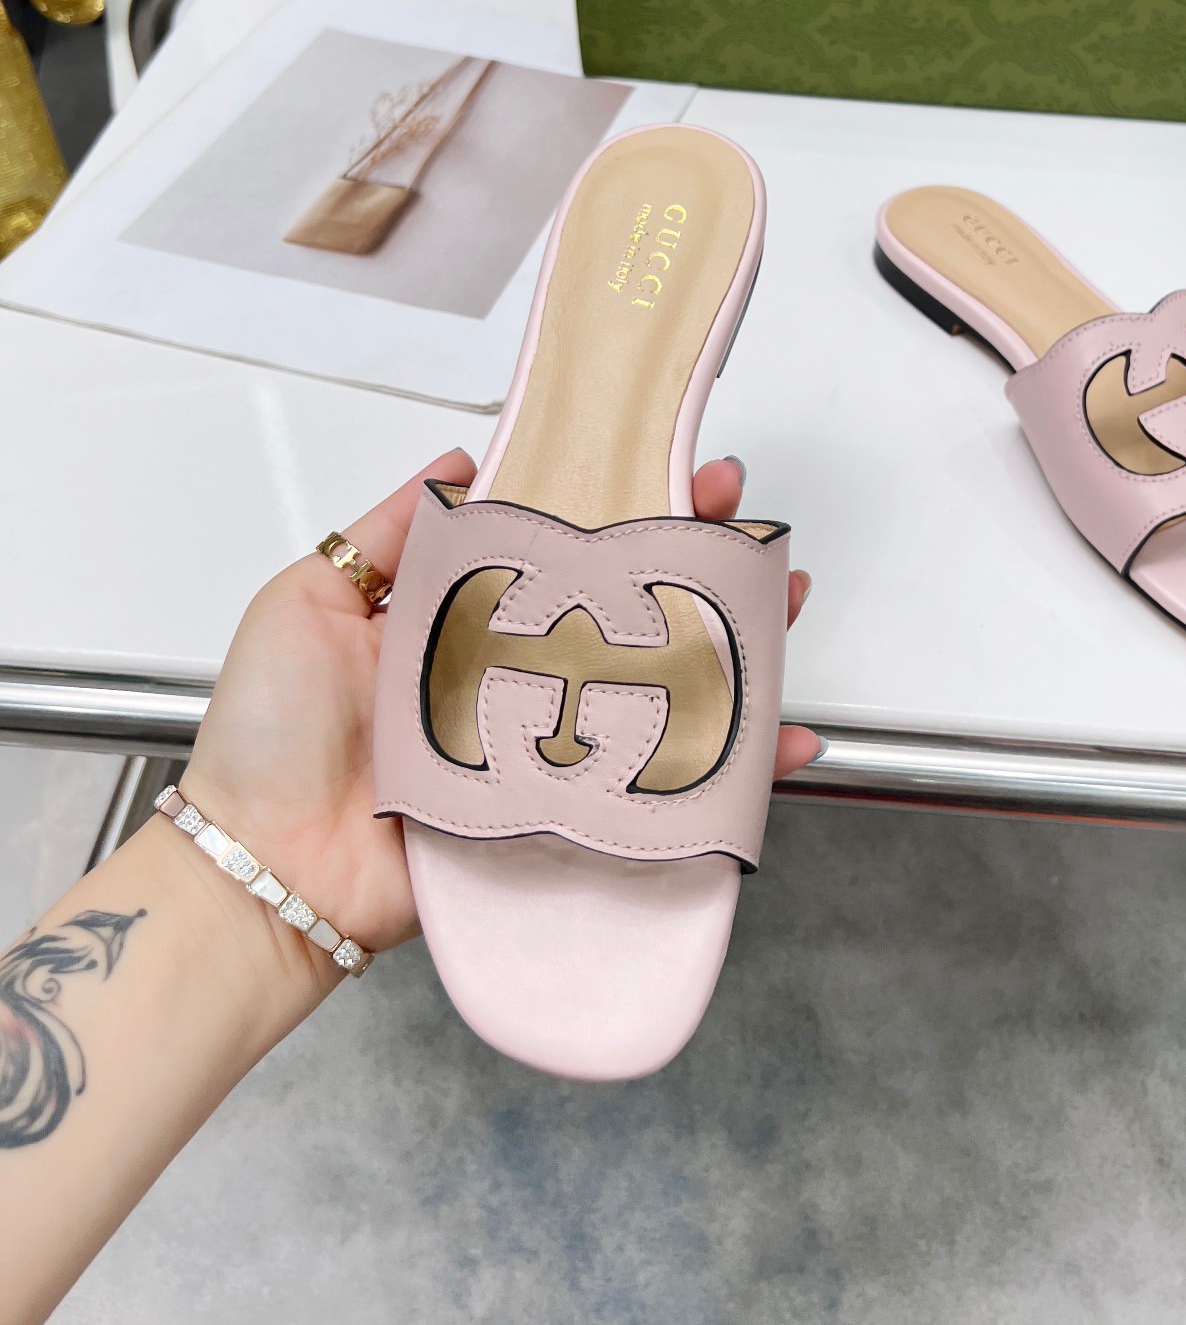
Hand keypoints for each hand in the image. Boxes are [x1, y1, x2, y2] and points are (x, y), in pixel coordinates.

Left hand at [181, 452, 818, 956]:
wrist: (263, 868)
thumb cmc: (271, 738)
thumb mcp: (308, 599)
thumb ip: (387, 529)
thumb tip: (460, 456)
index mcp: (461, 616)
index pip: (560, 545)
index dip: (619, 502)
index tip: (671, 462)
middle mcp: (514, 676)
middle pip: (627, 610)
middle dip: (697, 563)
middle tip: (749, 527)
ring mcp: (546, 746)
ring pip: (661, 690)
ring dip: (735, 647)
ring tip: (783, 604)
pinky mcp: (562, 814)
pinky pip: (659, 789)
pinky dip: (731, 774)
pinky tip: (776, 743)